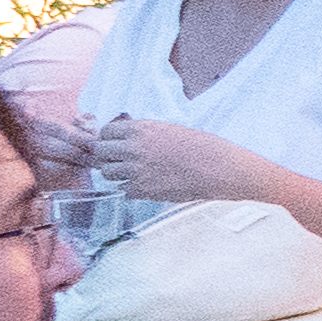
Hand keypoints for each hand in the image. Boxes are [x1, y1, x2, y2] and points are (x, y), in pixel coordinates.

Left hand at [87, 113, 275, 206]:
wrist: (221, 168)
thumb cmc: (203, 146)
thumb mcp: (171, 129)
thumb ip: (145, 133)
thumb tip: (126, 138)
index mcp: (141, 129)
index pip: (105, 132)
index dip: (109, 138)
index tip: (115, 143)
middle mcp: (133, 149)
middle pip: (100, 152)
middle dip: (107, 156)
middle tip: (118, 159)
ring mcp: (136, 171)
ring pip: (107, 173)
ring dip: (116, 173)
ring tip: (132, 173)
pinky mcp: (143, 190)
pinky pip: (124, 190)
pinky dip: (131, 189)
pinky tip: (147, 185)